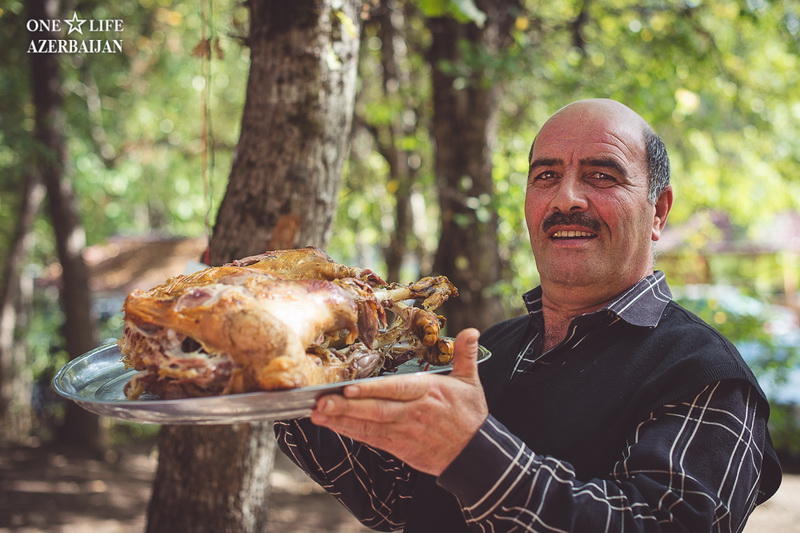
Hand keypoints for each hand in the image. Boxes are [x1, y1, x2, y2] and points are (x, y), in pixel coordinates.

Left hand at [310, 328, 487, 475]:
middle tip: (321, 403)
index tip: (350, 389)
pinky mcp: (398, 446)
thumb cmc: (469, 415)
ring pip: (369, 425)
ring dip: (341, 420)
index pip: (396, 390)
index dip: (372, 391)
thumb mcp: (471, 382)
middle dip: (347, 408)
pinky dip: (350, 432)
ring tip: (318, 414)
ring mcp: (404, 431)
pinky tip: (331, 425)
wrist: (475, 455)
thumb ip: (465, 355)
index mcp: (428, 393)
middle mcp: (413, 413)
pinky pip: (370, 438)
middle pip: (376, 410)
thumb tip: (471, 330)